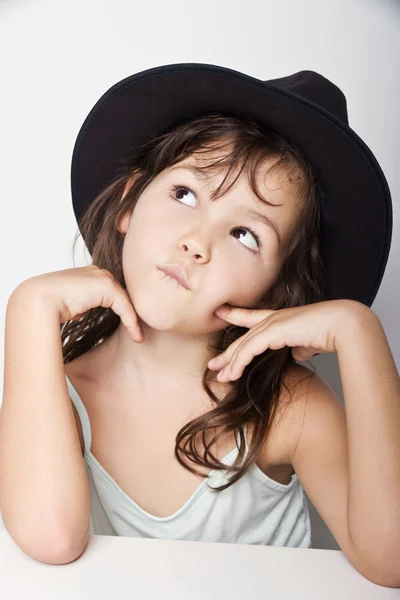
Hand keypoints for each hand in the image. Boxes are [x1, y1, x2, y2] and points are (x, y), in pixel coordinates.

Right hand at [12, 266, 143, 342]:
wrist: (39, 299)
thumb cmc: (47, 303)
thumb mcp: (67, 304)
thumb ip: (77, 305)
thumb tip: (80, 313)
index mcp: (88, 273)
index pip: (111, 291)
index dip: (121, 307)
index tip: (128, 325)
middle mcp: (97, 272)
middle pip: (122, 294)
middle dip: (130, 312)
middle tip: (137, 331)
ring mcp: (102, 277)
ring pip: (125, 301)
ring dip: (133, 320)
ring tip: (138, 337)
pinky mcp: (106, 287)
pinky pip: (125, 307)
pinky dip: (132, 322)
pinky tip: (136, 336)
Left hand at [208, 299, 362, 381]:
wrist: (343, 324)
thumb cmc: (331, 331)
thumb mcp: (309, 342)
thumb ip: (300, 346)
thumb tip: (297, 352)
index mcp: (282, 318)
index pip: (253, 316)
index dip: (236, 314)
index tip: (221, 312)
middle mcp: (274, 317)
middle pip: (243, 336)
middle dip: (228, 352)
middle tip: (214, 364)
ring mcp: (272, 322)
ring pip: (243, 345)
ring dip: (231, 363)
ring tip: (220, 378)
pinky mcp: (272, 330)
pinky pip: (249, 349)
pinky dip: (239, 363)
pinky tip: (232, 374)